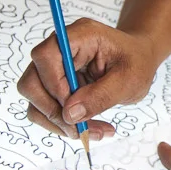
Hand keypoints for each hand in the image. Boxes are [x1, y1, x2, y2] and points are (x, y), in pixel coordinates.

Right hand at [17, 18, 159, 138]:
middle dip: (53, 112)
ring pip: (36, 100)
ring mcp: (53, 67)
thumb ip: (101, 96)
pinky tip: (90, 129)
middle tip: (81, 130)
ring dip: (59, 123)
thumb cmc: (137, 62)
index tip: (74, 107)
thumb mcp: (130, 80)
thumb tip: (69, 115)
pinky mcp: (54, 84)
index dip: (54, 85)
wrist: (138, 59)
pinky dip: (63, 124)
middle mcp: (59, 49)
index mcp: (80, 36)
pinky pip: (45, 108)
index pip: (46, 56)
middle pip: (32, 82)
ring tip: (94, 133)